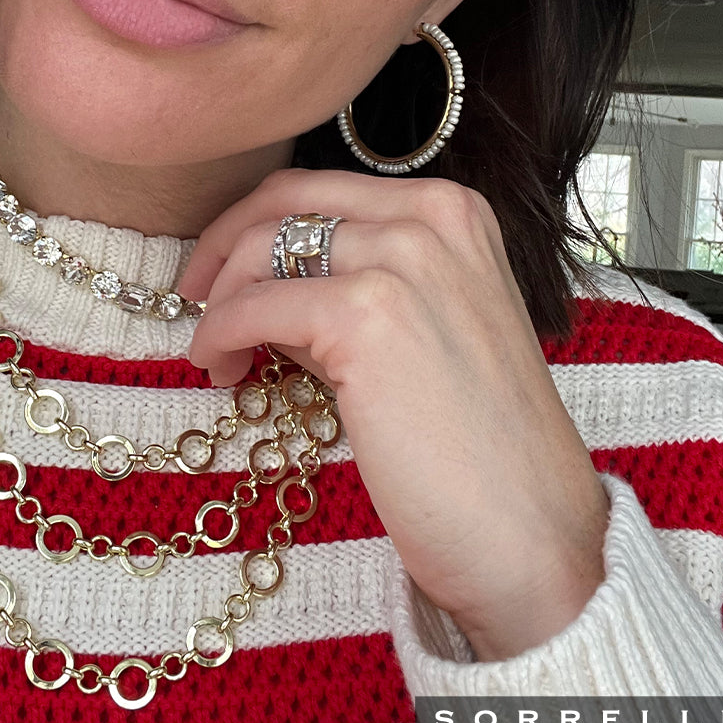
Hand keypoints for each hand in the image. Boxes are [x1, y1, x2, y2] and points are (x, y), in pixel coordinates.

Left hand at [179, 168, 609, 660]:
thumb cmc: (475, 447)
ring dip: (220, 299)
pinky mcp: (367, 316)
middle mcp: (432, 218)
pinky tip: (220, 367)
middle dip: (222, 243)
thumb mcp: (421, 333)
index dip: (254, 226)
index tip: (223, 272)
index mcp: (453, 212)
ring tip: (218, 355)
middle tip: (194, 295)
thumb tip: (267, 288)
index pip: (320, 189)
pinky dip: (219, 333)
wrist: (528, 532)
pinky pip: (254, 307)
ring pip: (261, 247)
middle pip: (284, 199)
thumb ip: (352, 292)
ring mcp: (404, 260)